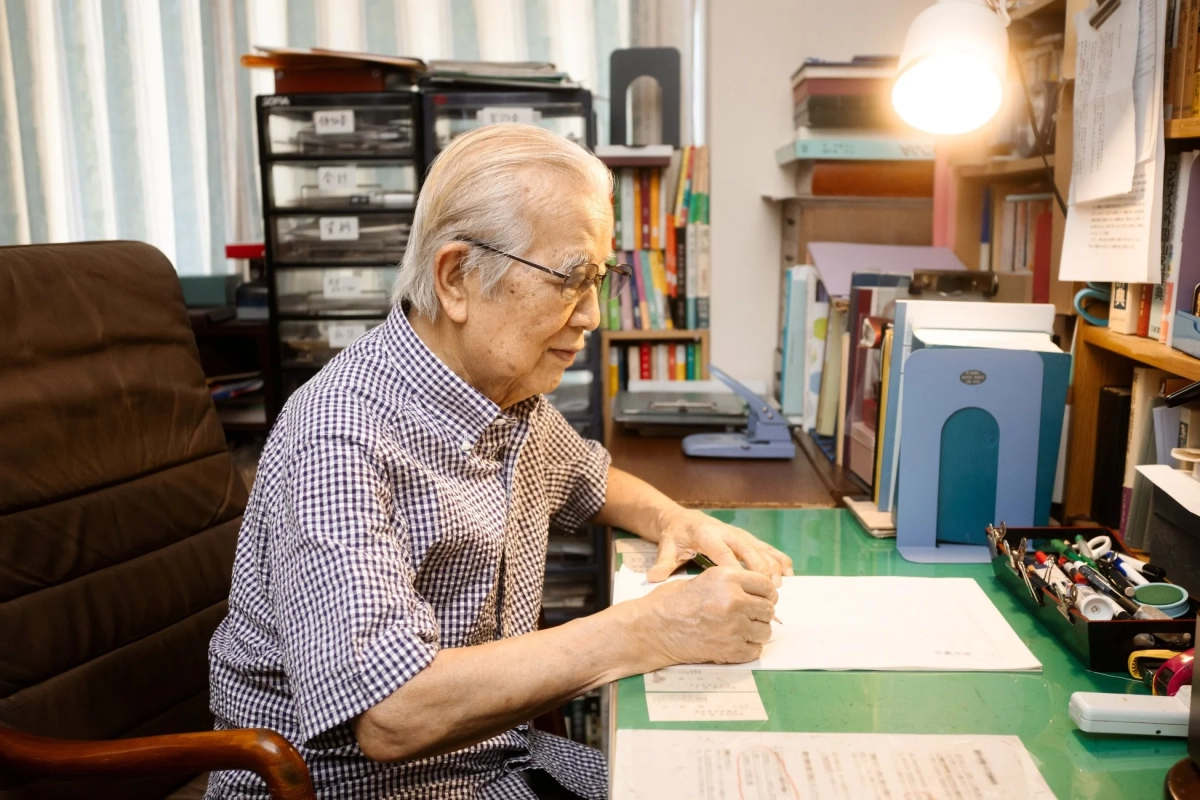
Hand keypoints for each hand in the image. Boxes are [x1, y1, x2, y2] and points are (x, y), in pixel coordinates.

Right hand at [636, 567, 776, 667]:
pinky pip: (755, 650)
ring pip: (765, 631)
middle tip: (748, 616)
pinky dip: (748, 648)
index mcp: (727, 578)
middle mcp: (734, 600)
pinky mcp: (730, 650)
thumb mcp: (704, 579)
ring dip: (756, 632)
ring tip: (739, 630)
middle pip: (768, 609)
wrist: (652, 629)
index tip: (762, 599)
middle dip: (761, 613)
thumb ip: (732, 584)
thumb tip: (757, 595)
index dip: (766, 593)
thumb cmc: (672, 602)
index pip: (766, 585)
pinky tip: (733, 642)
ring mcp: (733, 627)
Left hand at [647, 509, 793, 585]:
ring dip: (773, 566)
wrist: (681, 519)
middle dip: (760, 569)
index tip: (743, 588)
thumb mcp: (667, 548)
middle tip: (769, 591)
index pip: (722, 553)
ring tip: (780, 586)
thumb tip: (653, 578)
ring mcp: (739, 535)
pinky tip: (789, 573)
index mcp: (707, 535)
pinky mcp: (747, 538)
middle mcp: (727, 532)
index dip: (735, 569)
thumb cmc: (675, 537)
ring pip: (761, 548)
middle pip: (748, 550)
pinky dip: (779, 559)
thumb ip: (663, 563)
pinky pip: (767, 548)